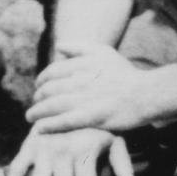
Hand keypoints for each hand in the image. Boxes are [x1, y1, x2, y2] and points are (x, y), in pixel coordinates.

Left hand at [28, 45, 160, 134]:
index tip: (38, 86)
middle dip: (38, 97)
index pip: (52, 72)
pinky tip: (40, 129)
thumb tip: (58, 47)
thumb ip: (80, 46)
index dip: (41, 80)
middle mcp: (82, 80)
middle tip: (34, 103)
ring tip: (30, 117)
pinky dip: (50, 125)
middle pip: (50, 89)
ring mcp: (86, 99)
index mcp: (83, 64)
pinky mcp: (92, 117)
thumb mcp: (105, 52)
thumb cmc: (125, 74)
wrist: (145, 94)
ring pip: (53, 105)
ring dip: (37, 112)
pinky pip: (65, 122)